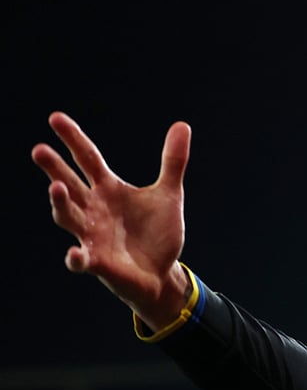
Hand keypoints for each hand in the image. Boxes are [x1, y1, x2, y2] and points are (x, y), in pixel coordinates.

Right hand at [32, 112, 192, 328]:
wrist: (161, 272)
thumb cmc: (157, 234)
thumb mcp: (168, 194)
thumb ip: (173, 161)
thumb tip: (183, 125)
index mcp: (108, 190)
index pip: (87, 158)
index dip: (73, 139)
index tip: (55, 117)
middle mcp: (94, 210)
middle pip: (69, 184)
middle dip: (54, 169)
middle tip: (39, 150)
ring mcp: (92, 236)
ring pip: (68, 217)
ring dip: (60, 204)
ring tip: (55, 187)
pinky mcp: (98, 262)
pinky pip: (82, 260)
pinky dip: (76, 258)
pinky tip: (75, 253)